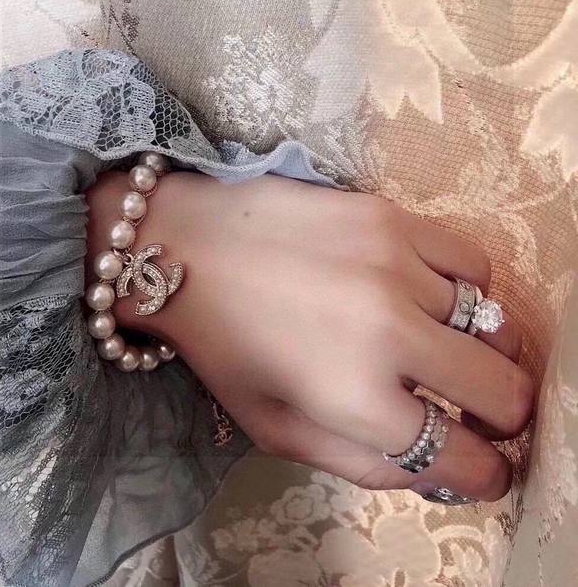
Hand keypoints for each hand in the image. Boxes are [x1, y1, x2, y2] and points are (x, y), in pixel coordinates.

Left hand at [86, 169, 533, 500]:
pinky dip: (469, 290)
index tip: (482, 464)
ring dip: (476, 348)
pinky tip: (432, 293)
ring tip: (443, 345)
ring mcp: (396, 268)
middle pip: (504, 393)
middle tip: (478, 410)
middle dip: (502, 417)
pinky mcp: (393, 217)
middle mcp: (388, 334)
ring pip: (493, 324)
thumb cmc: (225, 345)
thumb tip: (437, 469)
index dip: (485, 473)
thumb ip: (361, 463)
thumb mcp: (275, 428)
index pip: (464, 459)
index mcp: (354, 400)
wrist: (187, 246)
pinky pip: (475, 262)